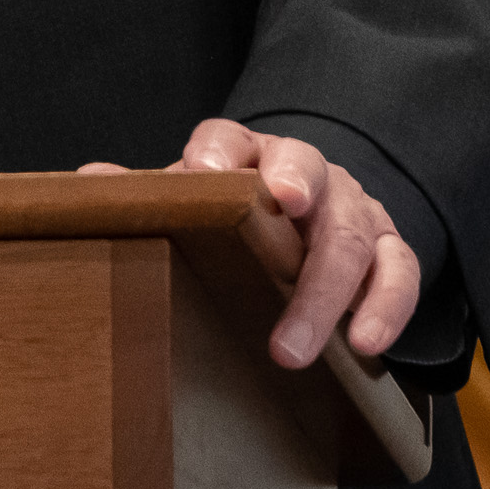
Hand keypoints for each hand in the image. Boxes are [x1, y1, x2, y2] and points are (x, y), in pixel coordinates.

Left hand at [80, 117, 418, 366]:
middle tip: (273, 254)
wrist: (307, 213)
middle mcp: (304, 170)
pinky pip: (401, 269)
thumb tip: (87, 189)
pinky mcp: (388, 245)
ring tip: (292, 349)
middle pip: (305, 179)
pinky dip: (388, 306)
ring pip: (351, 235)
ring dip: (325, 296)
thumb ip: (147, 198)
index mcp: (246, 154)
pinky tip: (366, 345)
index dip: (217, 154)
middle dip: (290, 224)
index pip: (230, 139)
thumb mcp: (192, 205)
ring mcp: (352, 206)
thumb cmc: (233, 218)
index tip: (200, 175)